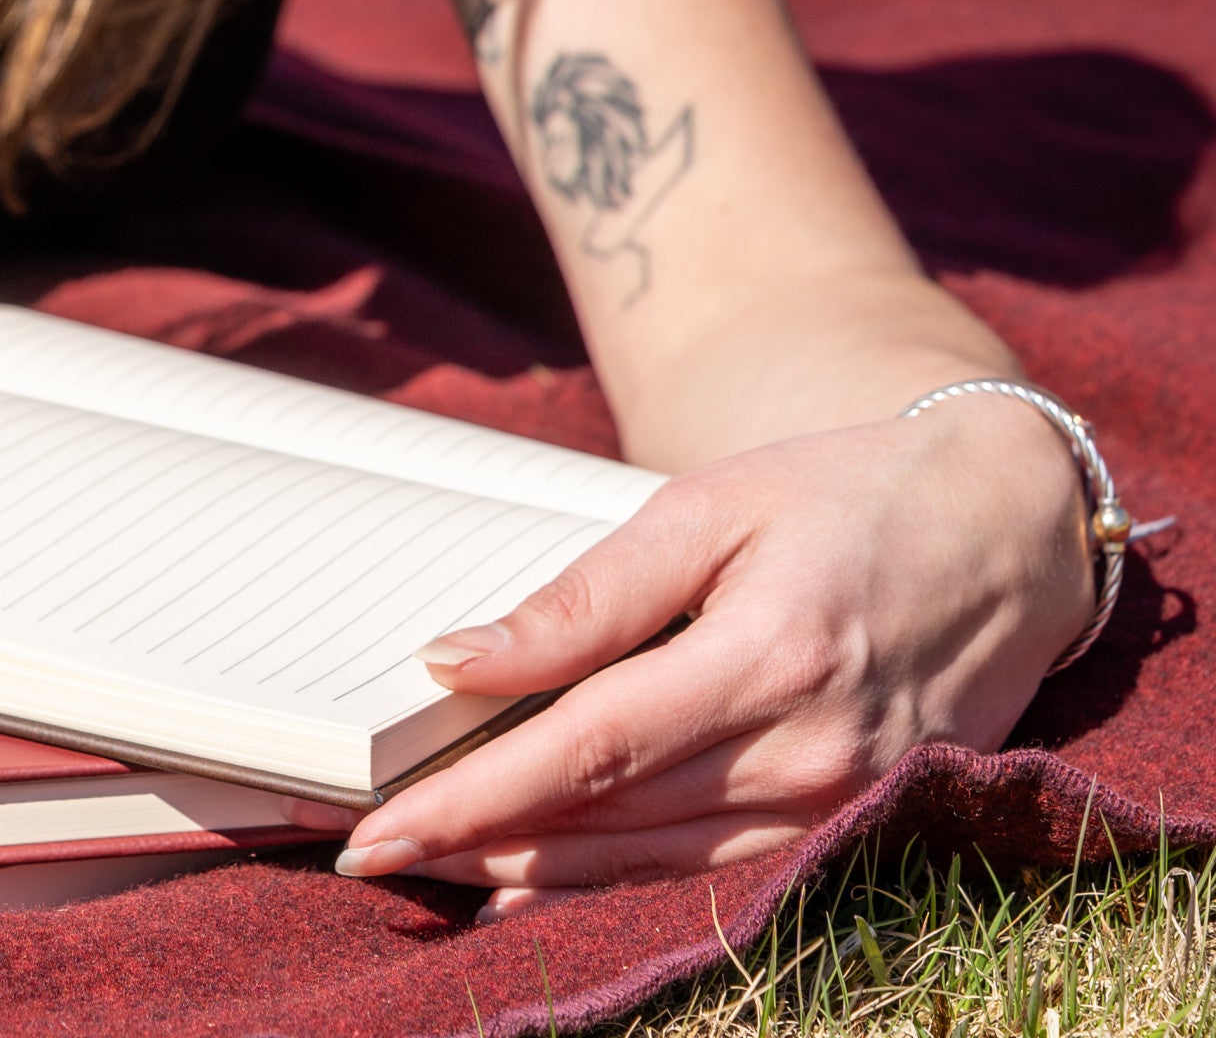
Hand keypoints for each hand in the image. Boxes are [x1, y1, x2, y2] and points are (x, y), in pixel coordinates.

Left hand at [291, 397, 1096, 918]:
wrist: (1006, 529)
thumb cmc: (843, 496)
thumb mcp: (708, 509)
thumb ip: (587, 598)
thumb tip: (458, 659)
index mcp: (767, 655)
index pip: (585, 752)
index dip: (474, 800)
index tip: (379, 830)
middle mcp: (809, 751)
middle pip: (608, 822)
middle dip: (478, 844)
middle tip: (373, 852)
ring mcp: (842, 802)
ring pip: (653, 864)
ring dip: (534, 874)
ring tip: (432, 871)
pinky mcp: (857, 820)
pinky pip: (714, 873)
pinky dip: (618, 882)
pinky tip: (540, 882)